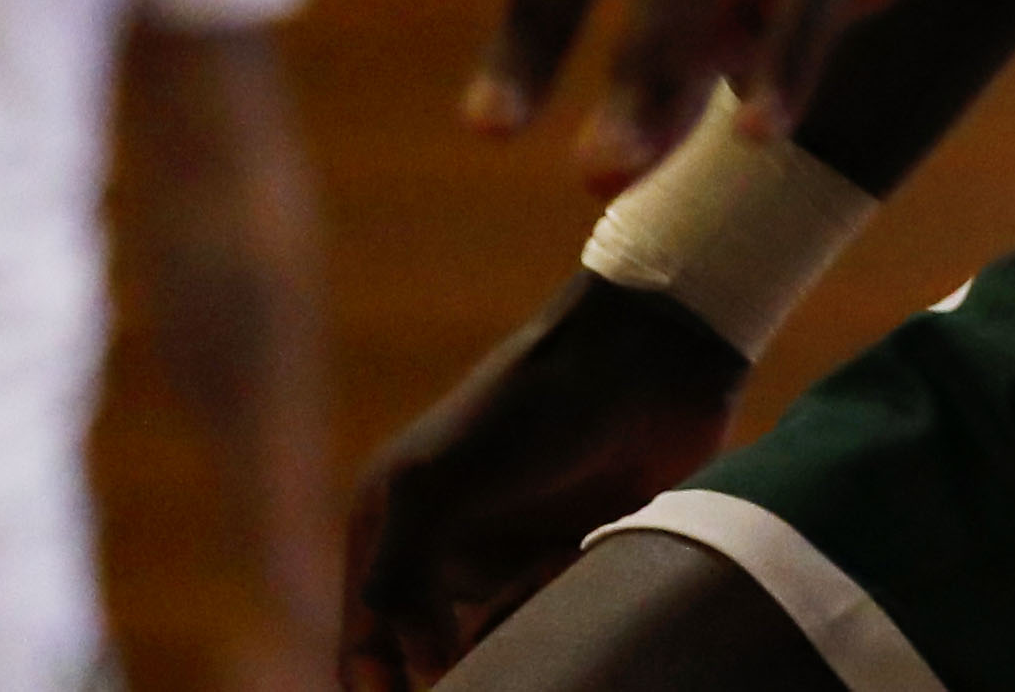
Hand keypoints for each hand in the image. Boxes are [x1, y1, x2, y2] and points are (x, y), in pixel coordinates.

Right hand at [340, 276, 748, 691]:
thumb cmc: (530, 408)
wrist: (648, 356)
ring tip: (555, 555)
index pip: (366, 647)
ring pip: (504, 642)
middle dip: (468, 665)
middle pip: (435, 658)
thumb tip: (425, 672)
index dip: (383, 690)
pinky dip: (567, 600)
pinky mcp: (577, 553)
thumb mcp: (435, 484)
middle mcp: (445, 549)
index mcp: (389, 530)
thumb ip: (399, 584)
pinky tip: (584, 544)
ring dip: (524, 622)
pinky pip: (560, 617)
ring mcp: (513, 552)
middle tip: (512, 637)